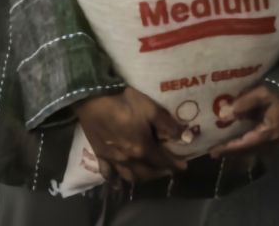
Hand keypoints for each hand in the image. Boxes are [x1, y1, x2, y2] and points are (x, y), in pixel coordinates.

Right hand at [72, 87, 186, 184]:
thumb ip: (168, 125)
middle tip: (167, 169)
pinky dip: (114, 180)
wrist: (93, 97)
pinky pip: (108, 174)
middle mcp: (129, 159)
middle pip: (148, 173)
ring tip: (148, 173)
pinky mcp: (99, 155)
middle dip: (160, 172)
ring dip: (142, 178)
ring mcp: (113, 159)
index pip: (163, 161)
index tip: (183, 167)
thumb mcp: (151, 109)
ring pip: (130, 176)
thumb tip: (186, 138)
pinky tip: (117, 182)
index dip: (174, 165)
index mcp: (143, 148)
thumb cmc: (124, 101)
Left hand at [207, 84, 278, 159]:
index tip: (212, 152)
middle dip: (234, 152)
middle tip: (217, 152)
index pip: (244, 145)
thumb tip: (223, 115)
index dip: (227, 148)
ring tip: (229, 147)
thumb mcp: (260, 93)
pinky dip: (253, 144)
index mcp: (269, 132)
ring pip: (259, 149)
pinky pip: (266, 144)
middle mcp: (276, 140)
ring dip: (243, 149)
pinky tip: (246, 138)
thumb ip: (242, 105)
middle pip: (251, 150)